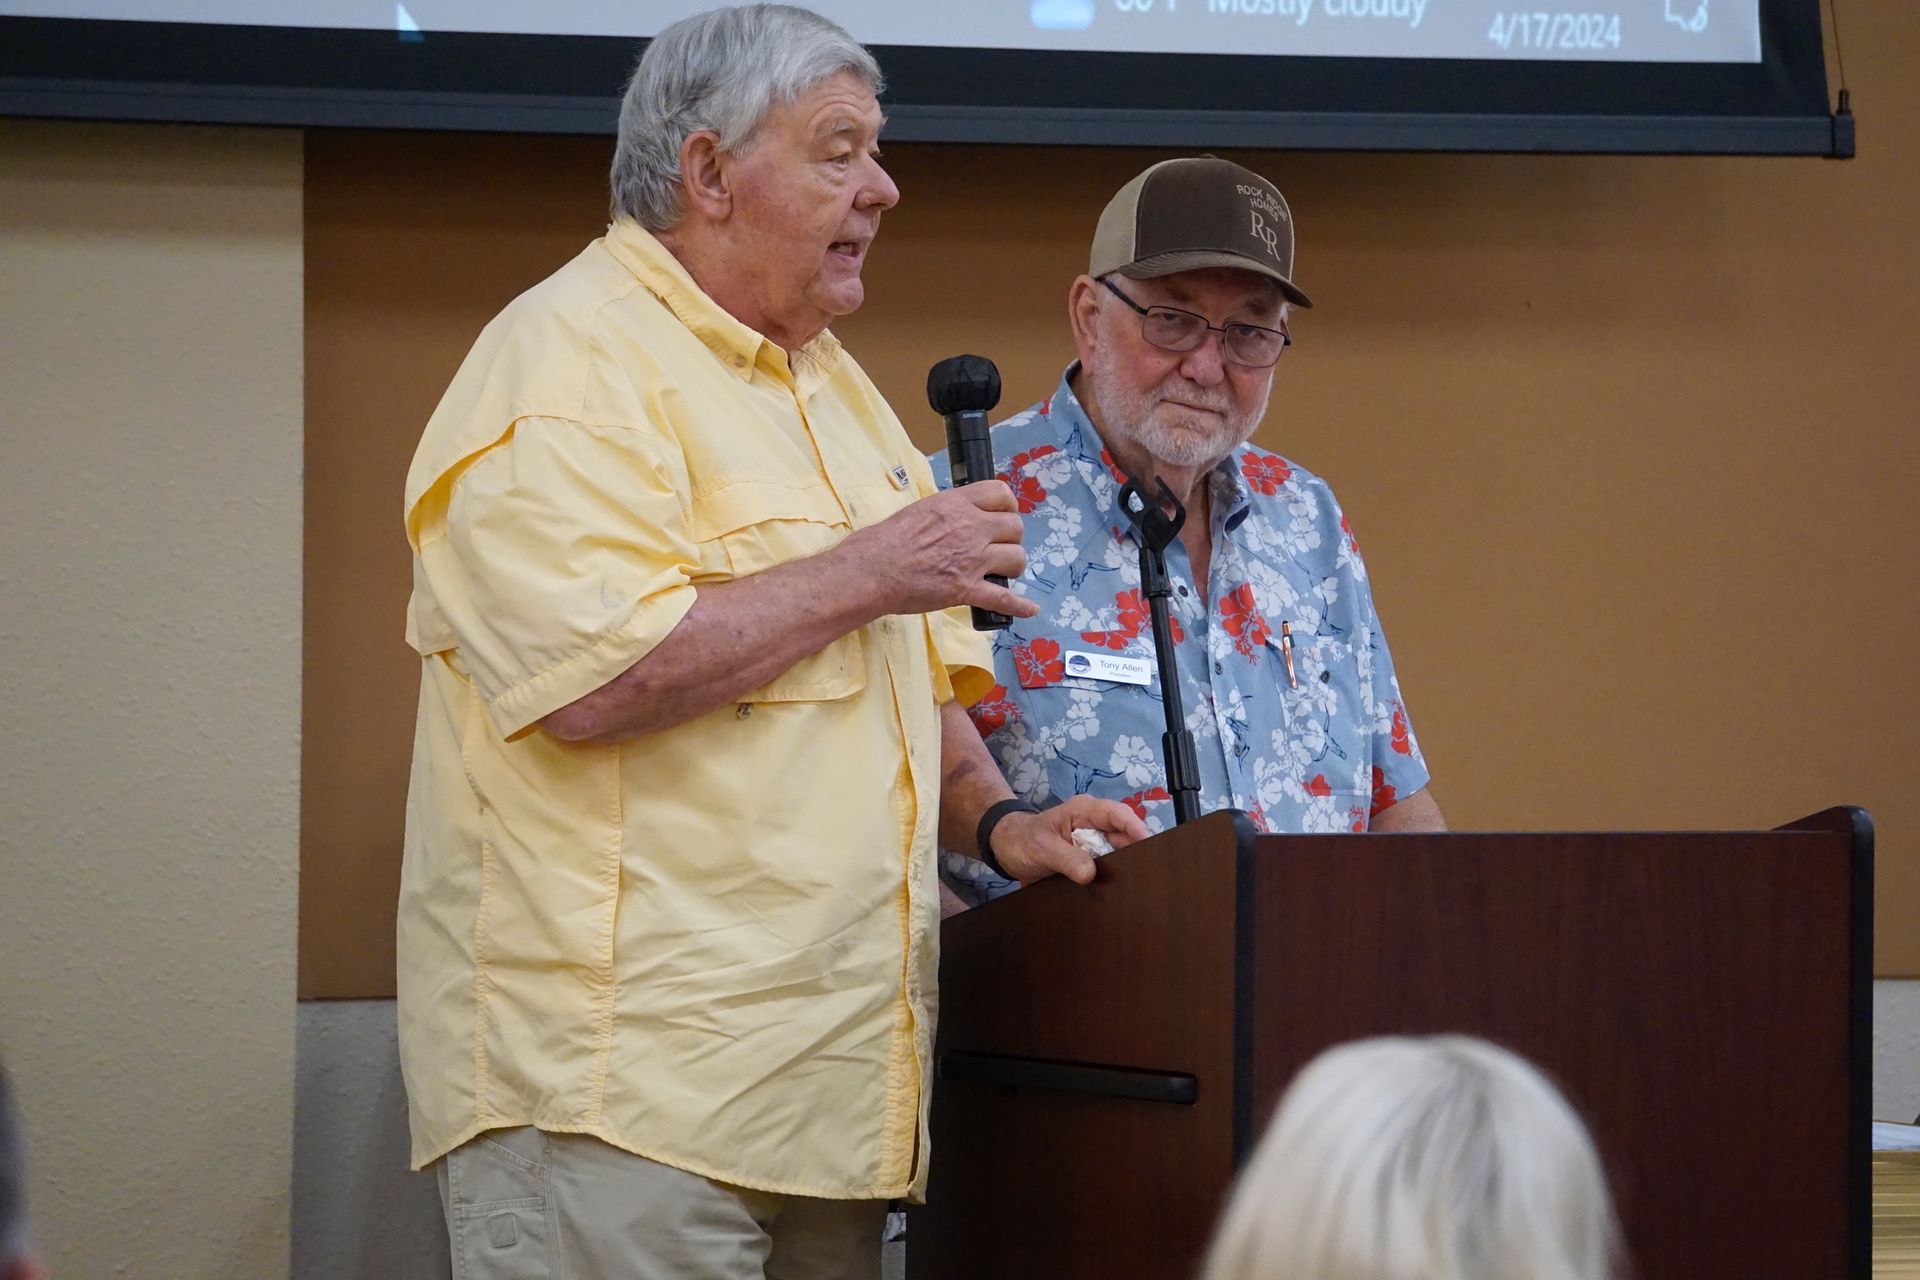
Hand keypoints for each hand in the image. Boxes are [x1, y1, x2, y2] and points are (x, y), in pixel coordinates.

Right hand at [841, 482, 1038, 619]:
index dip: (1007, 505)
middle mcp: (971, 528)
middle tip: (998, 546)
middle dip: (1011, 537)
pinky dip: (1019, 605)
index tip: (1001, 515)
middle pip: (1014, 527)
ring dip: (1013, 566)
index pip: (1000, 493)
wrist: (873, 570)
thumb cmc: (886, 540)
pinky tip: (1030, 608)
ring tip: (1003, 571)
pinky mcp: (967, 589)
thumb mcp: (920, 510)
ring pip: (1016, 559)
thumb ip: (947, 512)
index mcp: (957, 504)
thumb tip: (958, 517)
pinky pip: (1004, 599)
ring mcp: (972, 560)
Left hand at [989, 795, 1150, 885]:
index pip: (1118, 814)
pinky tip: (1118, 893)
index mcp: (1084, 811)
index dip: (1135, 829)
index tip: (1148, 846)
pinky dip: (1113, 878)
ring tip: (1135, 887)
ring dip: (1125, 868)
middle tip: (1145, 876)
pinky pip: (1108, 867)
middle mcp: (1094, 825)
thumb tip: (1091, 873)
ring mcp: (1094, 843)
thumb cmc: (1022, 840)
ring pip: (1120, 854)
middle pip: (1125, 836)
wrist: (1007, 850)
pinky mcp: (1091, 861)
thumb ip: (1066, 859)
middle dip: (1136, 853)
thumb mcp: (1041, 848)